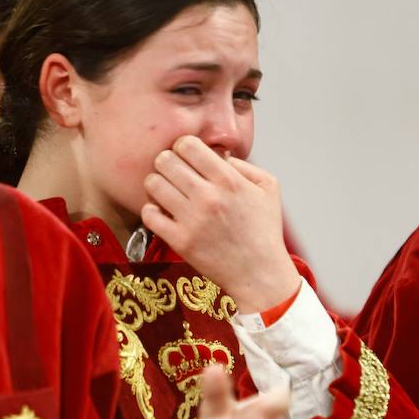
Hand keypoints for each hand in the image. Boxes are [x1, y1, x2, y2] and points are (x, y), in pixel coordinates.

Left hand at [141, 135, 300, 312]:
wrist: (259, 273)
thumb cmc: (264, 230)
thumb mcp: (269, 188)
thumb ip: (245, 165)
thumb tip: (219, 156)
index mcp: (229, 180)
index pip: (187, 144)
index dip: (183, 146)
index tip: (186, 156)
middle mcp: (208, 197)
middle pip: (165, 161)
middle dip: (166, 162)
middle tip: (173, 173)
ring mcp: (192, 220)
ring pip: (153, 184)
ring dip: (156, 185)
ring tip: (166, 192)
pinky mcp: (180, 241)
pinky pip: (149, 214)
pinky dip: (152, 211)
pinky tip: (164, 214)